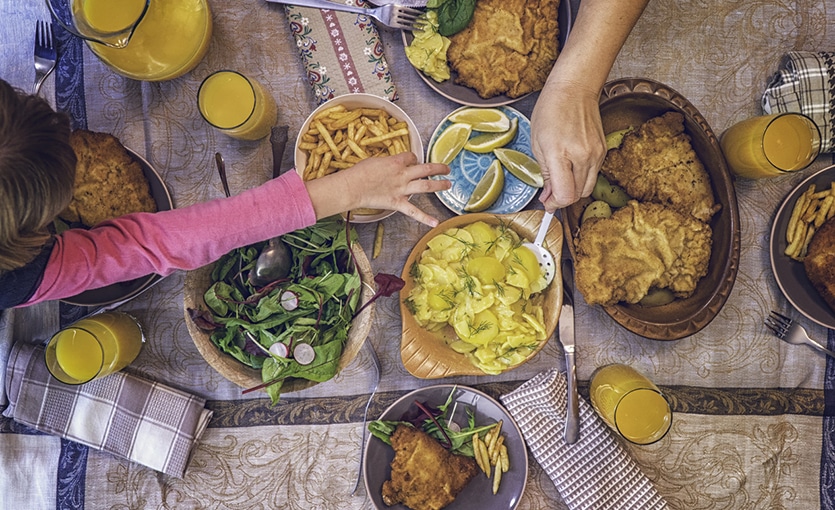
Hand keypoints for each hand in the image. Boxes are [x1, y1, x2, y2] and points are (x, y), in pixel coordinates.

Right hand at [307, 152, 450, 226]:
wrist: (352, 187)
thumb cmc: (359, 172)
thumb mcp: (375, 161)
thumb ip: (387, 163)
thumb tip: (391, 165)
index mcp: (396, 162)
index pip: (411, 156)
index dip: (413, 158)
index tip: (413, 161)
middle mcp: (402, 174)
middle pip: (426, 168)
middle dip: (438, 167)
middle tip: (446, 168)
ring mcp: (402, 189)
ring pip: (425, 185)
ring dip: (439, 185)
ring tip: (448, 184)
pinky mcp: (397, 203)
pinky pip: (413, 211)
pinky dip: (425, 218)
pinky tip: (436, 222)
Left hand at [531, 79, 606, 210]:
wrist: (574, 89)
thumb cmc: (551, 110)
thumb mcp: (537, 143)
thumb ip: (544, 174)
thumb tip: (548, 198)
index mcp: (560, 154)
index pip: (565, 195)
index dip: (554, 204)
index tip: (547, 203)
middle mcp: (582, 156)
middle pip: (577, 195)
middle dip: (562, 198)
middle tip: (550, 191)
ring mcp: (596, 154)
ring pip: (587, 188)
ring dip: (573, 189)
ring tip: (561, 177)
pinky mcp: (603, 151)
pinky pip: (593, 175)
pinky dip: (581, 177)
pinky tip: (571, 165)